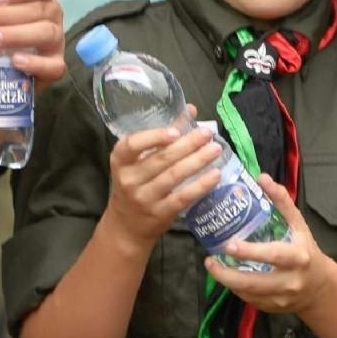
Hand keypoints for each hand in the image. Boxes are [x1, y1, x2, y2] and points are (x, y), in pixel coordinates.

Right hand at [101, 109, 222, 248]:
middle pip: (161, 159)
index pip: (131, 145)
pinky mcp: (160, 213)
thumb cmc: (135, 184)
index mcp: (121, 161)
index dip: (153, 137)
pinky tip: (215, 175)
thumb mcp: (139, 160)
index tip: (175, 131)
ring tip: (215, 149)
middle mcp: (130, 179)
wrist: (126, 227)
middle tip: (206, 134)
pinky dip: (200, 186)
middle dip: (187, 145)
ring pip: (174, 176)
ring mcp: (145, 198)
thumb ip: (164, 135)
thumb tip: (190, 110)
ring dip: (197, 161)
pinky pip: (182, 197)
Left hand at [205, 175, 335, 315]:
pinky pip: (249, 300)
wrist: (319, 288)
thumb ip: (281, 201)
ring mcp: (280, 298)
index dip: (250, 252)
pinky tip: (226, 276)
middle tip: (209, 260)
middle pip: (254, 282)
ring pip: (248, 293)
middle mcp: (290, 281)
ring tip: (211, 265)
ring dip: (226, 281)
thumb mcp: (299, 225)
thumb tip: (261, 177)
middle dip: (228, 274)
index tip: (229, 245)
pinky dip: (235, 288)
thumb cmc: (306, 250)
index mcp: (298, 257)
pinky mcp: (272, 308)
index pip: (273, 255)